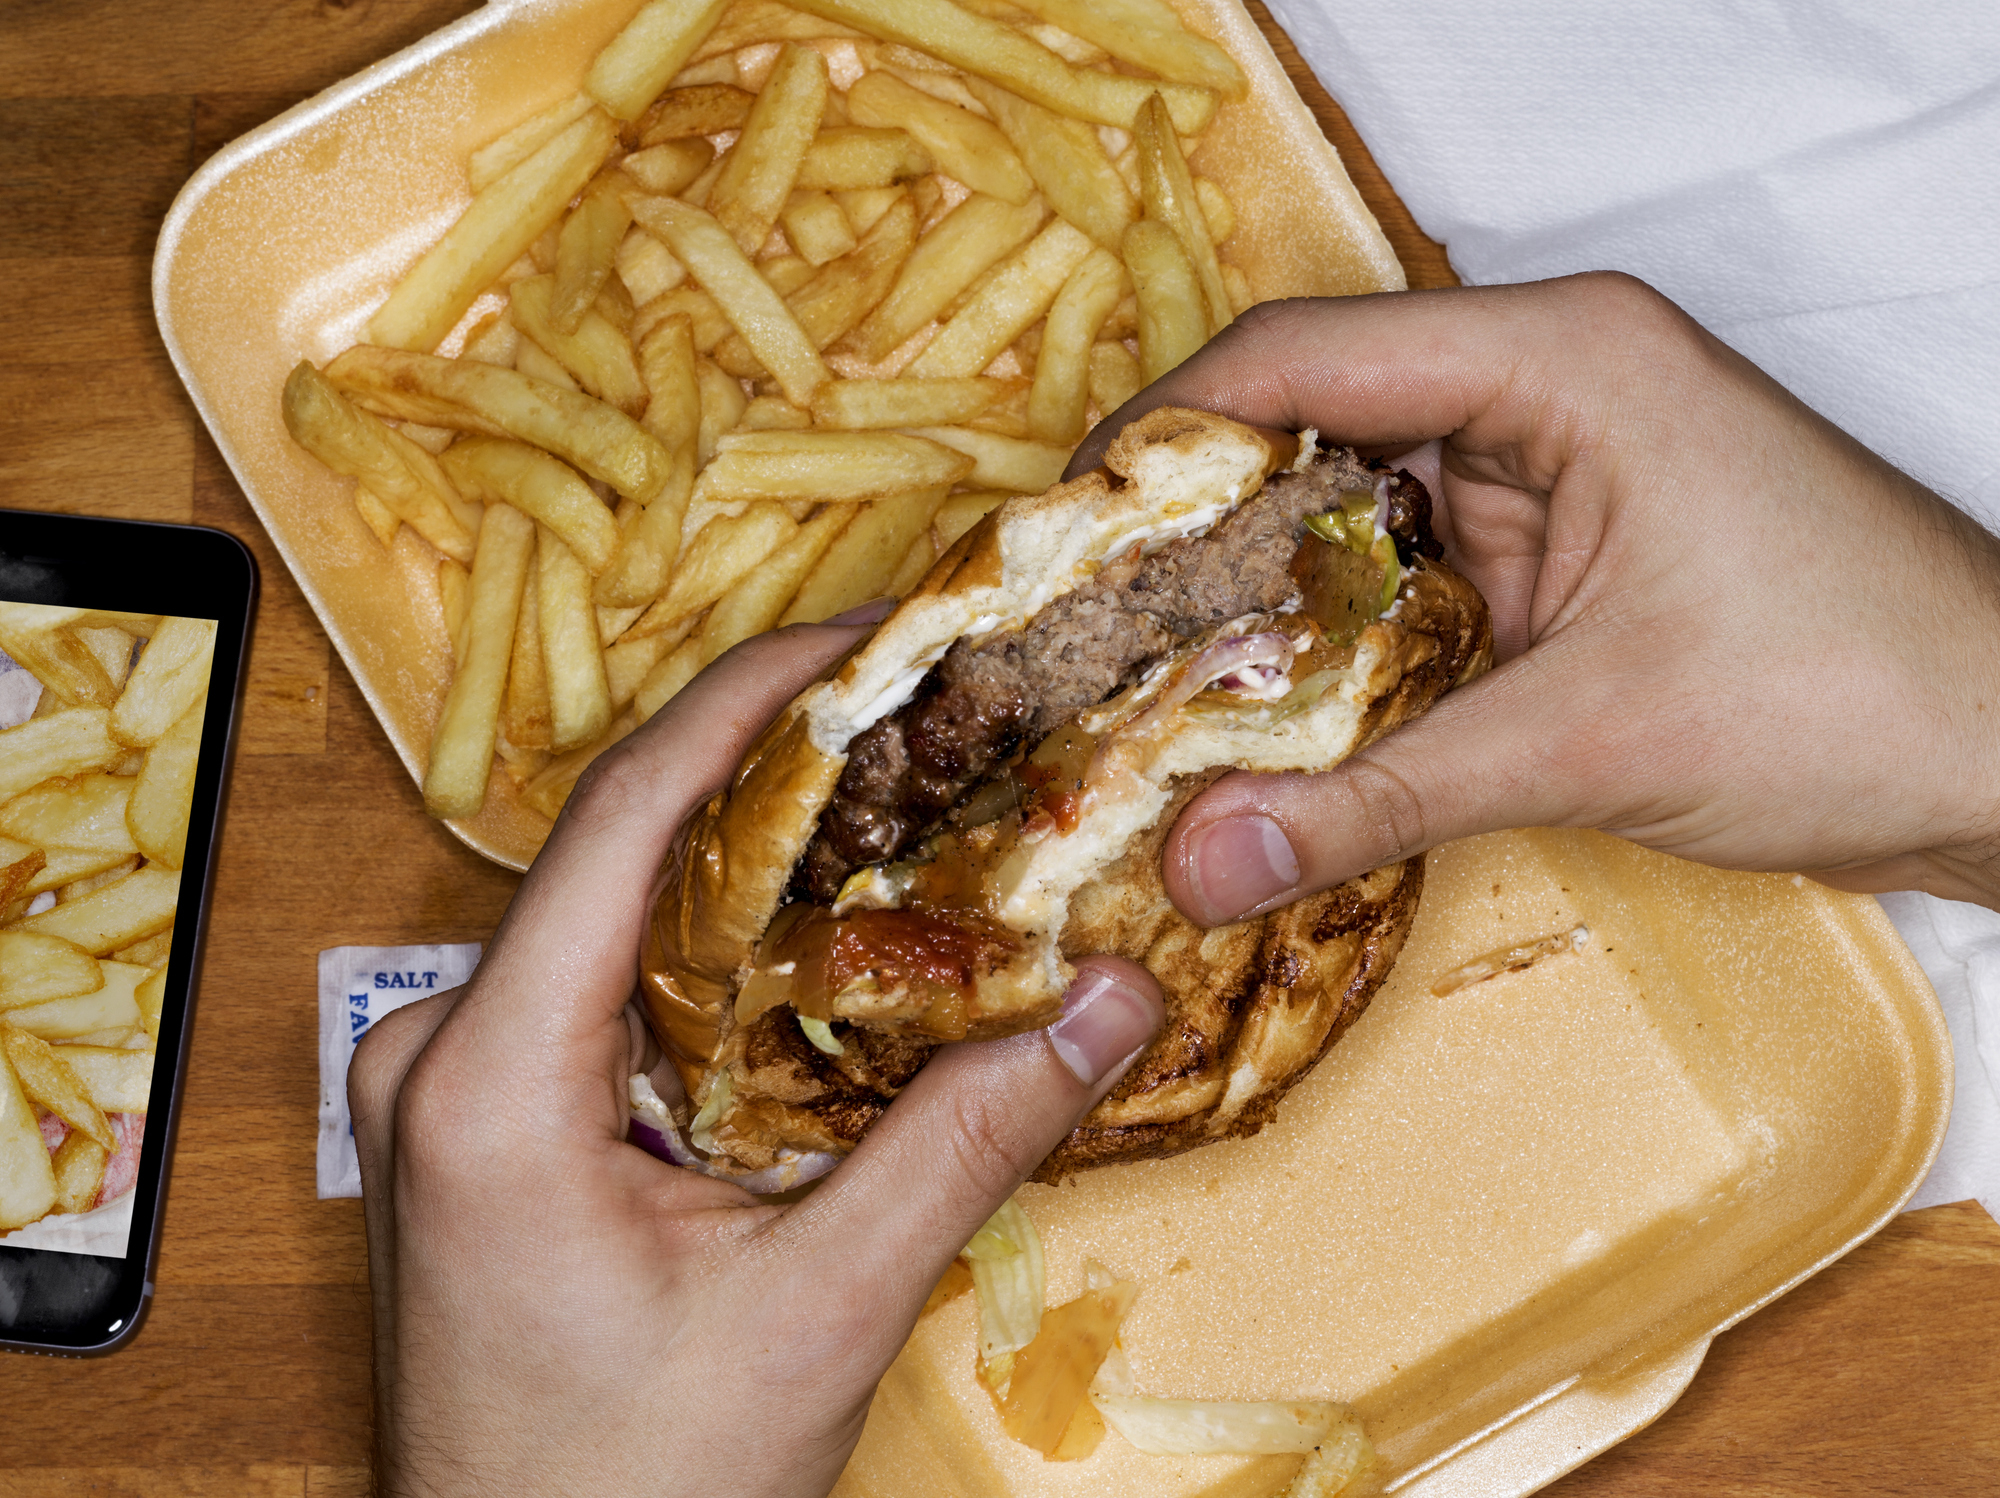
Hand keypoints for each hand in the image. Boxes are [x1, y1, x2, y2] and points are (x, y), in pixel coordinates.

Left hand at [348, 617, 1162, 1497]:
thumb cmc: (629, 1493)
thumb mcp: (819, 1312)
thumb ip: (966, 1142)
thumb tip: (1105, 1004)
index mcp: (487, 1080)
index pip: (625, 819)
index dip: (748, 703)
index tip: (861, 639)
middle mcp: (440, 1054)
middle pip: (623, 849)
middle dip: (773, 771)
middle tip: (915, 715)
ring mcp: (452, 1087)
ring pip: (620, 916)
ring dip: (752, 862)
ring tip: (892, 806)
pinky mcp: (486, 1121)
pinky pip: (607, 985)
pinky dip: (717, 947)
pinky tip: (819, 939)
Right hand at [1071, 274, 1999, 918]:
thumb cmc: (1858, 694)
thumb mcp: (1591, 740)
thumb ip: (1379, 795)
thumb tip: (1199, 860)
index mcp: (1557, 360)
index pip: (1302, 355)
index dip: (1163, 433)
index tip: (1061, 532)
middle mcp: (1543, 387)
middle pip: (1310, 423)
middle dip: (1191, 525)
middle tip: (1079, 627)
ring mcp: (1553, 469)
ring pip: (1351, 506)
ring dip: (1258, 593)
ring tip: (1139, 679)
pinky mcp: (1562, 548)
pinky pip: (1407, 573)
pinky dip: (1334, 638)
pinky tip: (1262, 712)